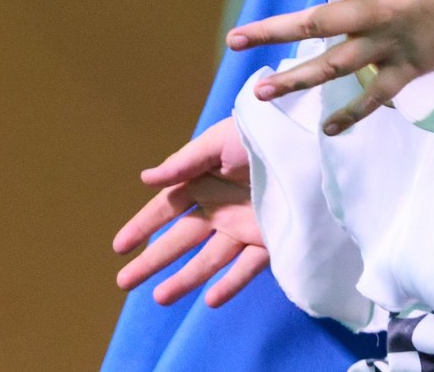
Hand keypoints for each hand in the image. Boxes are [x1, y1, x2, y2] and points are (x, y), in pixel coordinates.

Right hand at [113, 118, 268, 307]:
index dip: (142, 225)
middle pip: (181, 238)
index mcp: (205, 181)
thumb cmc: (265, 132)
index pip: (166, 207)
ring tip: (160, 298)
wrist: (314, 143)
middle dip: (153, 259)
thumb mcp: (222, 141)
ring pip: (209, 258)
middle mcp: (220, 207)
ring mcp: (244, 224)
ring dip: (185, 278)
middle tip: (124, 282)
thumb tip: (145, 178)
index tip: (119, 247)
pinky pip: (248, 266)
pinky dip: (230, 283)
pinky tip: (210, 300)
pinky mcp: (271, 237)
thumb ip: (184, 162)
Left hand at [229, 0, 433, 134]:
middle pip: (316, 25)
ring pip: (335, 65)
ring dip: (296, 78)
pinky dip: (352, 114)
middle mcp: (377, 11)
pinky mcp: (409, 69)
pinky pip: (376, 97)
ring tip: (261, 90)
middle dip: (271, 32)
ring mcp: (392, 44)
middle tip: (234, 40)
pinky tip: (327, 128)